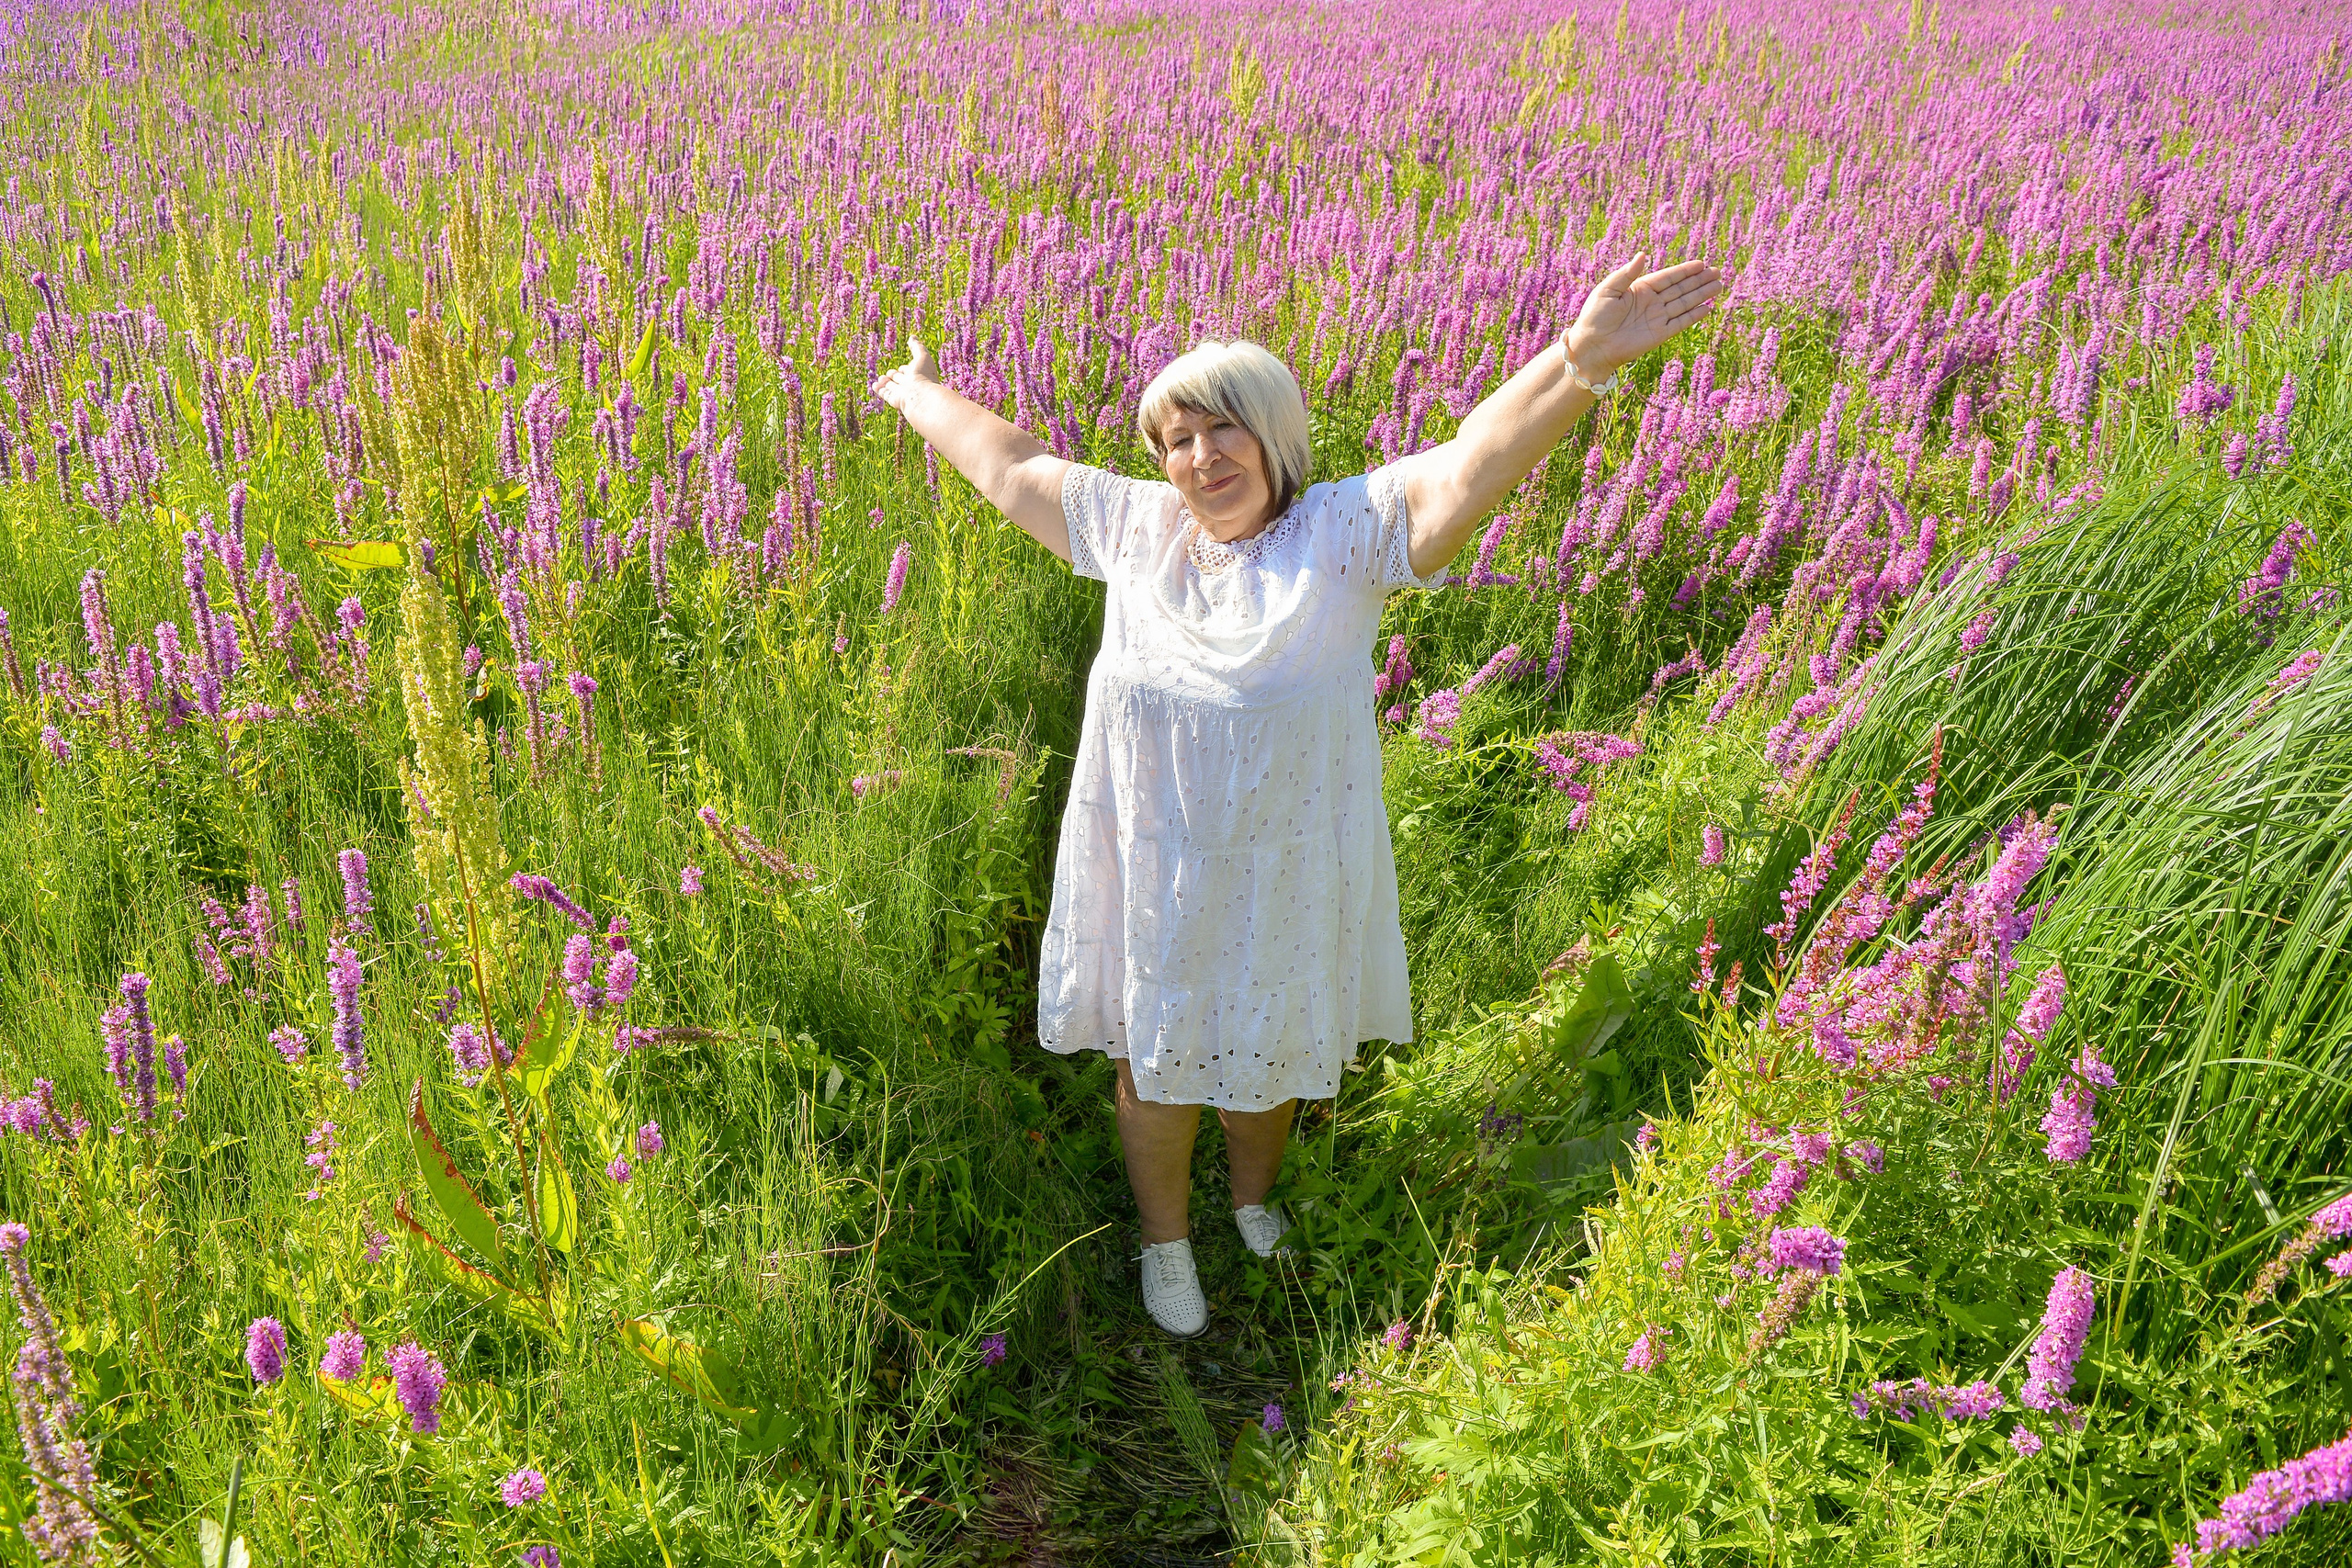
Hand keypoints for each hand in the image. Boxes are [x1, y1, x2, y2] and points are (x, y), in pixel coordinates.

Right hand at [871, 337, 941, 410]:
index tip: (905, 367)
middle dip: (895, 375)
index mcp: (919, 375)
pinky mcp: (894, 400)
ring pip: (892, 386)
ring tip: (881, 378)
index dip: (906, 368)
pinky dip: (879, 389)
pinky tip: (874, 386)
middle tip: (891, 373)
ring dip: (886, 382)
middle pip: (900, 379)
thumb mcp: (922, 356)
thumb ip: (917, 346)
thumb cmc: (923, 375)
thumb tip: (912, 337)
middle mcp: (911, 385)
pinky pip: (885, 394)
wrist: (920, 396)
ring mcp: (902, 393)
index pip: (910, 371)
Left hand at [1563, 255, 1724, 382]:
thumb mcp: (1607, 289)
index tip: (1701, 264)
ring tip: (1719, 285)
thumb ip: (1627, 273)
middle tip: (1717, 271)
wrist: (1592, 347)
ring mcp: (1657, 318)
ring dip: (1701, 295)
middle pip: (1680, 288)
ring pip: (1684, 303)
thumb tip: (1642, 254)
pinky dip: (1694, 315)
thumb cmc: (1594, 317)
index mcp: (1639, 289)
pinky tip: (1707, 308)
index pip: (1668, 277)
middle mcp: (1651, 302)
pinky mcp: (1659, 334)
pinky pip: (1680, 322)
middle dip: (1699, 280)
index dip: (1685, 270)